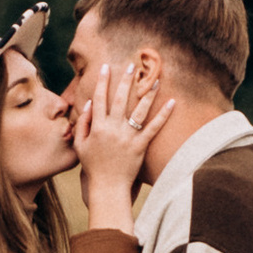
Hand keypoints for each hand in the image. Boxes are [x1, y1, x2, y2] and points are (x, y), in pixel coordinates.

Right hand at [69, 52, 168, 217]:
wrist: (108, 187)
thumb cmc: (93, 166)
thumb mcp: (80, 145)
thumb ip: (83, 123)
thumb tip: (89, 104)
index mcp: (97, 127)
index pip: (99, 99)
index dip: (102, 81)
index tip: (106, 67)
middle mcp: (112, 129)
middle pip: (120, 99)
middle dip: (126, 80)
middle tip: (132, 65)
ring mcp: (127, 137)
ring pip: (139, 110)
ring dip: (147, 93)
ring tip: (155, 79)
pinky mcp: (140, 146)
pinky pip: (154, 128)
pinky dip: (164, 115)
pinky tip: (172, 102)